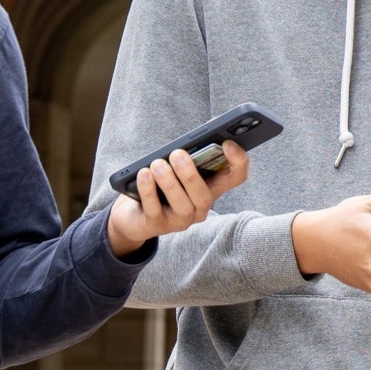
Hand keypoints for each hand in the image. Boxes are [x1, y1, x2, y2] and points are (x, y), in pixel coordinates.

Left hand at [105, 144, 245, 255]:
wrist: (132, 213)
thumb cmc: (158, 185)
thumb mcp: (174, 169)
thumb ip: (185, 157)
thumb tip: (185, 146)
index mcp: (210, 188)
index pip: (236, 177)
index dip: (238, 161)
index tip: (227, 143)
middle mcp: (199, 207)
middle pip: (205, 196)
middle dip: (191, 175)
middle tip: (177, 154)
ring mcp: (180, 220)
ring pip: (183, 205)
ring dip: (169, 182)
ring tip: (157, 164)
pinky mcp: (157, 226)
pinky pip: (155, 209)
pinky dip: (148, 190)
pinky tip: (144, 174)